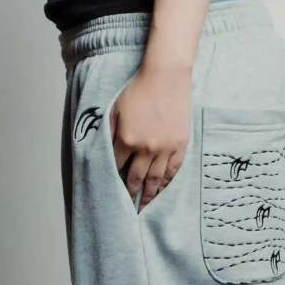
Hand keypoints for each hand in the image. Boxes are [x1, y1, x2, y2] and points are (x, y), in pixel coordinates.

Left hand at [110, 63, 191, 211]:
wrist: (166, 76)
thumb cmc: (138, 89)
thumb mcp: (116, 108)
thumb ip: (110, 131)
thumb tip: (104, 150)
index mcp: (127, 139)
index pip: (117, 167)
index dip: (114, 178)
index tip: (112, 189)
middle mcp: (146, 148)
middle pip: (136, 177)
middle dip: (131, 192)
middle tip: (128, 207)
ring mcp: (165, 147)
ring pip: (156, 178)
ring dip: (149, 193)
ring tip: (145, 205)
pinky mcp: (180, 144)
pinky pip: (173, 169)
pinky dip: (167, 181)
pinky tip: (163, 188)